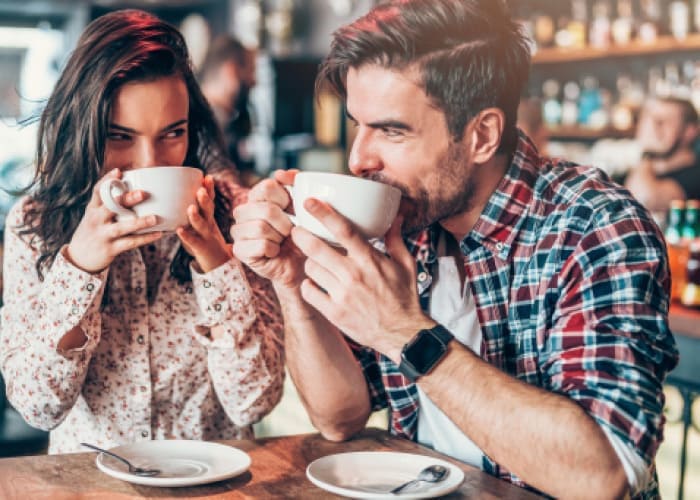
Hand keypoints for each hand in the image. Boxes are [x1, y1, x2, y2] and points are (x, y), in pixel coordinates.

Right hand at [66, 169, 162, 273]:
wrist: (79, 257)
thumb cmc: (93, 230)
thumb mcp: (94, 215)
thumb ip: (108, 203)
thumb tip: (132, 187)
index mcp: (92, 209)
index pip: (97, 192)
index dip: (107, 180)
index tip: (119, 171)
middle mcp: (96, 220)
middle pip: (110, 207)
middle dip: (125, 199)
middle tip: (143, 193)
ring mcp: (103, 235)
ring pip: (122, 228)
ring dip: (139, 223)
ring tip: (155, 218)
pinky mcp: (110, 248)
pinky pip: (130, 243)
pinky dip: (145, 238)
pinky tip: (159, 234)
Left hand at [176, 175, 231, 272]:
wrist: (218, 263)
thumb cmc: (205, 241)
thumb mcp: (202, 225)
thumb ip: (193, 213)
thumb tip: (172, 196)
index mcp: (208, 217)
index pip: (211, 200)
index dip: (210, 189)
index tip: (207, 177)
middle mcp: (209, 225)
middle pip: (209, 210)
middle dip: (205, 199)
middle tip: (201, 189)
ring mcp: (206, 237)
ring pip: (202, 225)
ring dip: (196, 216)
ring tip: (190, 208)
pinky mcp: (201, 248)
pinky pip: (193, 241)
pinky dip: (186, 236)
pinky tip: (179, 230)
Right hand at [231, 170, 305, 288]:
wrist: (300, 264)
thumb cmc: (301, 235)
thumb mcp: (302, 207)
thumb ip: (295, 184)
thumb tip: (282, 173)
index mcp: (256, 196)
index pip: (268, 186)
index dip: (286, 199)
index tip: (293, 210)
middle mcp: (243, 211)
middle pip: (266, 209)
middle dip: (285, 223)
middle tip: (289, 231)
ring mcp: (238, 231)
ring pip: (261, 227)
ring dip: (279, 237)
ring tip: (282, 241)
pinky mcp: (239, 250)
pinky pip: (260, 245)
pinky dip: (274, 250)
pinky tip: (275, 252)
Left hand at [290, 199, 433, 360]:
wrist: (403, 334)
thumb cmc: (404, 298)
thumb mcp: (405, 265)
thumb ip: (395, 240)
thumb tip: (395, 218)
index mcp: (370, 260)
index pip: (343, 230)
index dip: (323, 213)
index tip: (309, 202)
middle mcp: (353, 275)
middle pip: (317, 248)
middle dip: (301, 235)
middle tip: (296, 230)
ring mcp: (342, 295)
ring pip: (311, 268)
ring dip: (309, 262)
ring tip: (314, 261)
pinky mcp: (334, 312)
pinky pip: (309, 292)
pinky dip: (308, 286)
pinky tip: (314, 284)